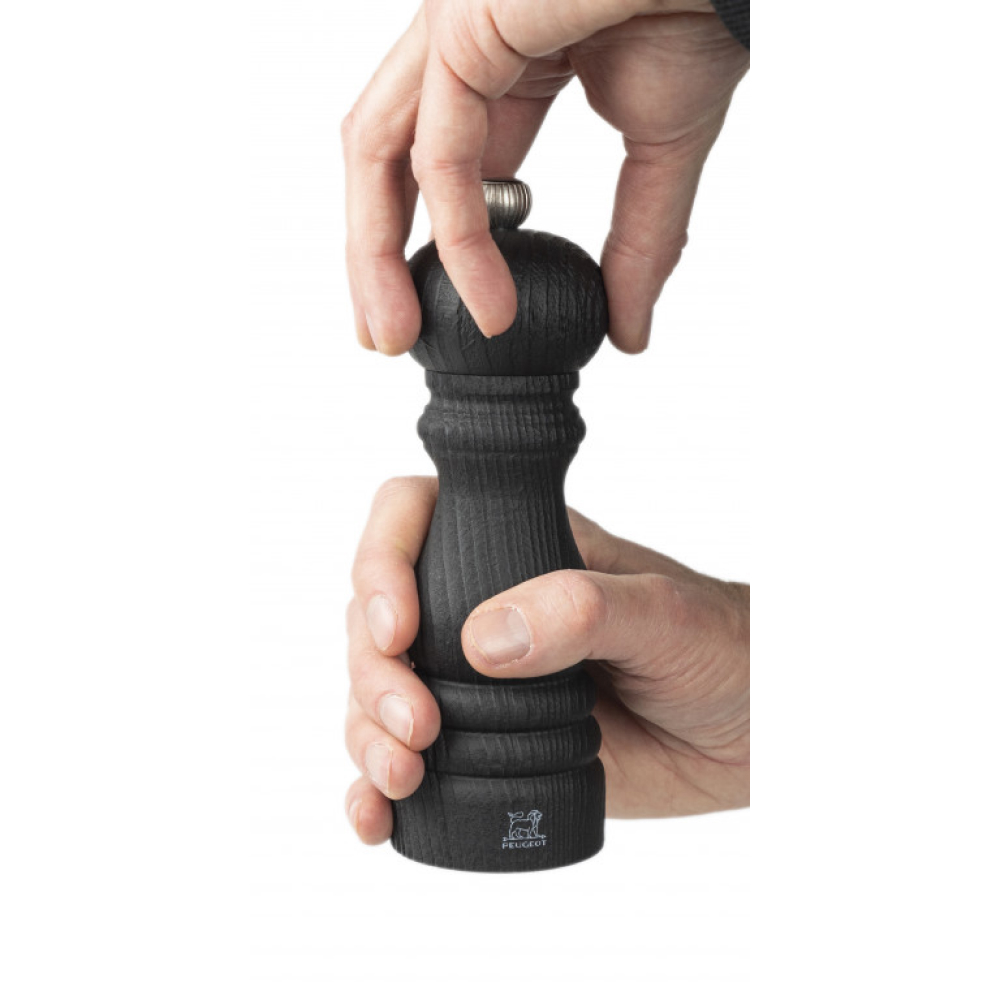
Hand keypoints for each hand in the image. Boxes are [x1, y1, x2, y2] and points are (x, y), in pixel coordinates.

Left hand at [342, 0, 748, 354]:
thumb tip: (630, 331)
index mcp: (504, 60)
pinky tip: (487, 300)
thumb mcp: (663, 150)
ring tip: (396, 335)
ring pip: (379, 152)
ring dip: (376, 254)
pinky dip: (458, 237)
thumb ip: (638, 242)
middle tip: (386, 335)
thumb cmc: (701, 3)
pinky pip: (438, 153)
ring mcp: (454, 28)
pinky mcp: (461, 28)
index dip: (430, 237)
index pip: (439, 162)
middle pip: (385, 158)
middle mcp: (464, 42)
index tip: (434, 308)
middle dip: (374, 253)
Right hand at [345, 477, 748, 843]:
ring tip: (404, 777)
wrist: (756, 731)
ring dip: (366, 734)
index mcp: (517, 547)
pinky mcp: (487, 748)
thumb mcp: (666, 615)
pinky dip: (376, 789)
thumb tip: (486, 641)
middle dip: (373, 674)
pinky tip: (376, 819)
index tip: (398, 629)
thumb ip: (584, 610)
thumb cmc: (723, 647)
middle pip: (375, 618)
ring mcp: (478, 683)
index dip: (381, 562)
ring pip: (378, 692)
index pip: (414, 517)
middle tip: (418, 727)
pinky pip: (411, 761)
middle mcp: (480, 607)